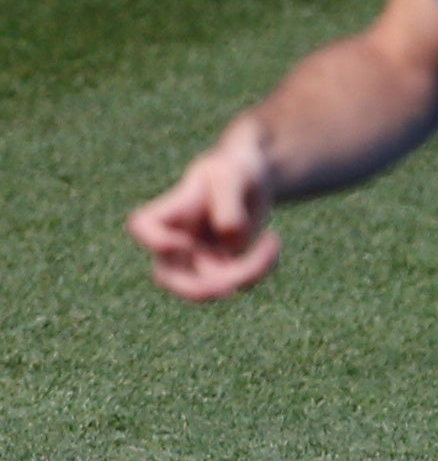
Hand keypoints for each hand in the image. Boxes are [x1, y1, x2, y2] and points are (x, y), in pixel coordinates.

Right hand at [128, 121, 281, 299]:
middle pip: (169, 279)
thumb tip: (229, 239)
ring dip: (245, 273)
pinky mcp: (219, 270)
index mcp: (168, 212)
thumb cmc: (234, 172)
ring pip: (209, 288)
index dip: (156, 240)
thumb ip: (228, 202)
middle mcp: (173, 243)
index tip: (183, 240)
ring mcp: (194, 261)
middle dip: (203, 286)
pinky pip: (237, 283)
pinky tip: (272, 242)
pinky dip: (260, 268)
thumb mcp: (234, 175)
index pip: (143, 226)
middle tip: (235, 280)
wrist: (251, 182)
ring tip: (272, 240)